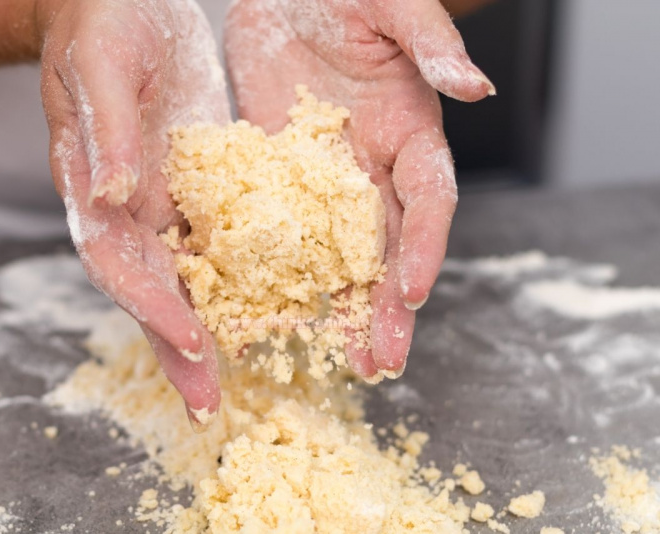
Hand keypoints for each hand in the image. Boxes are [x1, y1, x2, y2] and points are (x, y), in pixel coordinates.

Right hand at [38, 0, 229, 429]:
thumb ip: (109, 129)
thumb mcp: (103, 63)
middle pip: (151, 289)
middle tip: (208, 404)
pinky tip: (269, 309)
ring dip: (210, 329)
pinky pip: (218, 240)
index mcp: (93, 185)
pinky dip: (239, 280)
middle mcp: (128, 206)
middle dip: (178, 346)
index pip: (118, 260)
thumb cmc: (102, 23)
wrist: (122, 1)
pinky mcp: (198, 186)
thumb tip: (111, 196)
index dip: (152, 306)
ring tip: (239, 379)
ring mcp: (164, 200)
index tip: (193, 342)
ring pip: (186, 277)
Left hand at [226, 0, 493, 380]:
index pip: (428, 200)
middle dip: (388, 305)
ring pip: (341, 256)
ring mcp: (326, 179)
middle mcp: (373, 168)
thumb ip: (427, 45)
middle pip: (389, 247)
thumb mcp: (391, 6)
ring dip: (344, 308)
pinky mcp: (279, 177)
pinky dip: (283, 273)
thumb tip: (473, 85)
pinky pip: (283, 233)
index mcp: (409, 132)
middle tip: (382, 360)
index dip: (425, 247)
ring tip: (343, 360)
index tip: (415, 293)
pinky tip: (276, 311)